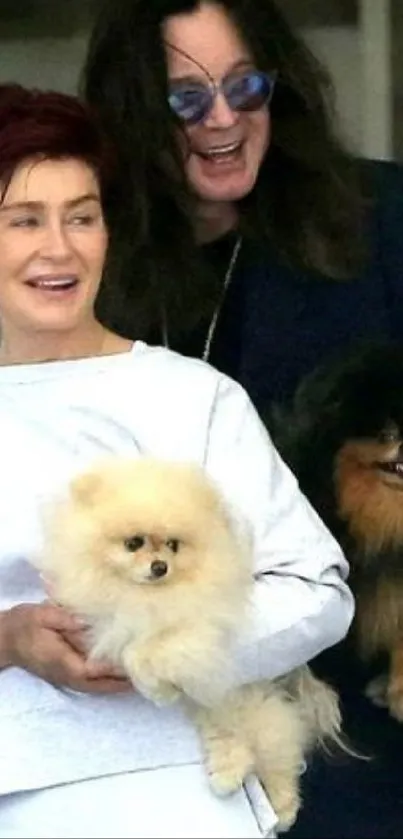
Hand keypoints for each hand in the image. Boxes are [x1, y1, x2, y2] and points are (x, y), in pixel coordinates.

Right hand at [4, 602, 131, 693]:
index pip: (93, 669)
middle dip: (124, 681)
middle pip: (101, 684)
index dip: (114, 668)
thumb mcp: (44, 615)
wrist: (7, 638)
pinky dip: (110, 681)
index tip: (134, 661)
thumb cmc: (26, 624)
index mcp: (62, 661)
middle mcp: (67, 675)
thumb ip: (66, 618)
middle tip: (149, 673)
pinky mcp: (68, 675)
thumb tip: (89, 621)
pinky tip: (124, 675)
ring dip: (120, 684)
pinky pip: (94, 683)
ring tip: (143, 676)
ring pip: (99, 687)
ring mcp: (67, 678)